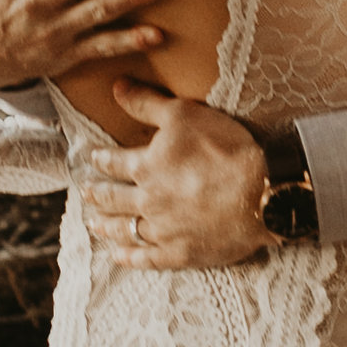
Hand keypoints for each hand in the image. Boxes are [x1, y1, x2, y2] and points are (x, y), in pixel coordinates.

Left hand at [85, 84, 267, 268]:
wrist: (261, 195)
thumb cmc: (225, 150)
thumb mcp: (184, 114)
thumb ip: (147, 103)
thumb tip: (117, 87)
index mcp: (145, 167)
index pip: (114, 162)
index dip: (100, 159)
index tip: (91, 159)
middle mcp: (147, 201)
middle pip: (113, 198)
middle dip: (97, 194)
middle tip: (85, 192)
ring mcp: (162, 231)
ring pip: (124, 229)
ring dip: (106, 226)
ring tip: (93, 224)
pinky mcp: (181, 254)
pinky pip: (147, 259)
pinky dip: (129, 258)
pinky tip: (118, 257)